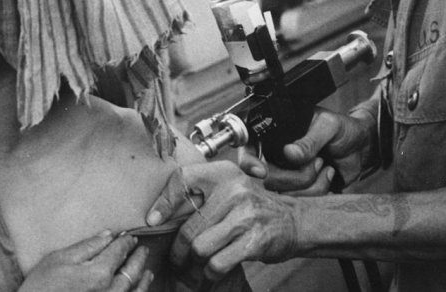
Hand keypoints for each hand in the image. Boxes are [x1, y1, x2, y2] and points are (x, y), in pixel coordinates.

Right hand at [19, 231, 152, 291]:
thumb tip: (108, 235)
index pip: (119, 252)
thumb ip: (87, 246)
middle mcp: (110, 291)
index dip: (126, 242)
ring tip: (147, 271)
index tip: (130, 237)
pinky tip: (137, 291)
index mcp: (99, 273)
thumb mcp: (59, 260)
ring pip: (135, 291)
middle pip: (132, 271)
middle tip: (142, 249)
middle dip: (138, 258)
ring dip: (143, 279)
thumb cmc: (41, 287)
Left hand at [146, 161, 298, 280]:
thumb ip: (199, 196)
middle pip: (189, 227)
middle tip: (176, 259)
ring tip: (194, 268)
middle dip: (178, 251)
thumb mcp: (228, 189)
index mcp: (223, 173)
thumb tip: (156, 217)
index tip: (153, 220)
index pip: (183, 179)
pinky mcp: (255, 239)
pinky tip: (211, 271)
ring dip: (194, 265)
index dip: (163, 201)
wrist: (292, 221)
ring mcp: (246, 215)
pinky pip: (218, 263)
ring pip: (201, 248)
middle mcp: (234, 190)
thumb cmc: (250, 208)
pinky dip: (210, 272)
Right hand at [241, 106, 371, 189]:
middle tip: (318, 160)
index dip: (248, 162)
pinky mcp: (299, 192)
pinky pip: (300, 203)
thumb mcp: (328, 126)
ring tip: (324, 165)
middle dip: (295, 176)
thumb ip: (310, 139)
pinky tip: (329, 175)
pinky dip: (319, 191)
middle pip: (267, 179)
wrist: (360, 148)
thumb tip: (289, 153)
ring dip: (310, 183)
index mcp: (274, 135)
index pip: (248, 149)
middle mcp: (274, 157)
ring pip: (284, 194)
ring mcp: (285, 176)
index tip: (261, 171)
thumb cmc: (341, 130)